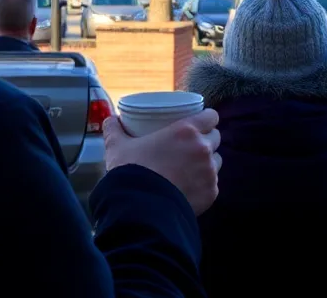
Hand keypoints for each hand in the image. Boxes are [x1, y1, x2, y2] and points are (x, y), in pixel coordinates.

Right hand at [103, 109, 222, 214]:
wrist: (139, 210)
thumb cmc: (131, 173)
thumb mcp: (118, 147)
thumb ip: (114, 130)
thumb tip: (110, 120)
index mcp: (186, 131)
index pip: (211, 116)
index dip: (206, 118)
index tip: (199, 122)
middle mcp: (203, 149)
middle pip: (216, 138)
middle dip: (207, 139)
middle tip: (191, 146)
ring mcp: (209, 172)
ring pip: (216, 161)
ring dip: (208, 162)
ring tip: (192, 168)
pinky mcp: (211, 193)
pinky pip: (213, 184)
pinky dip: (204, 185)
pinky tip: (191, 188)